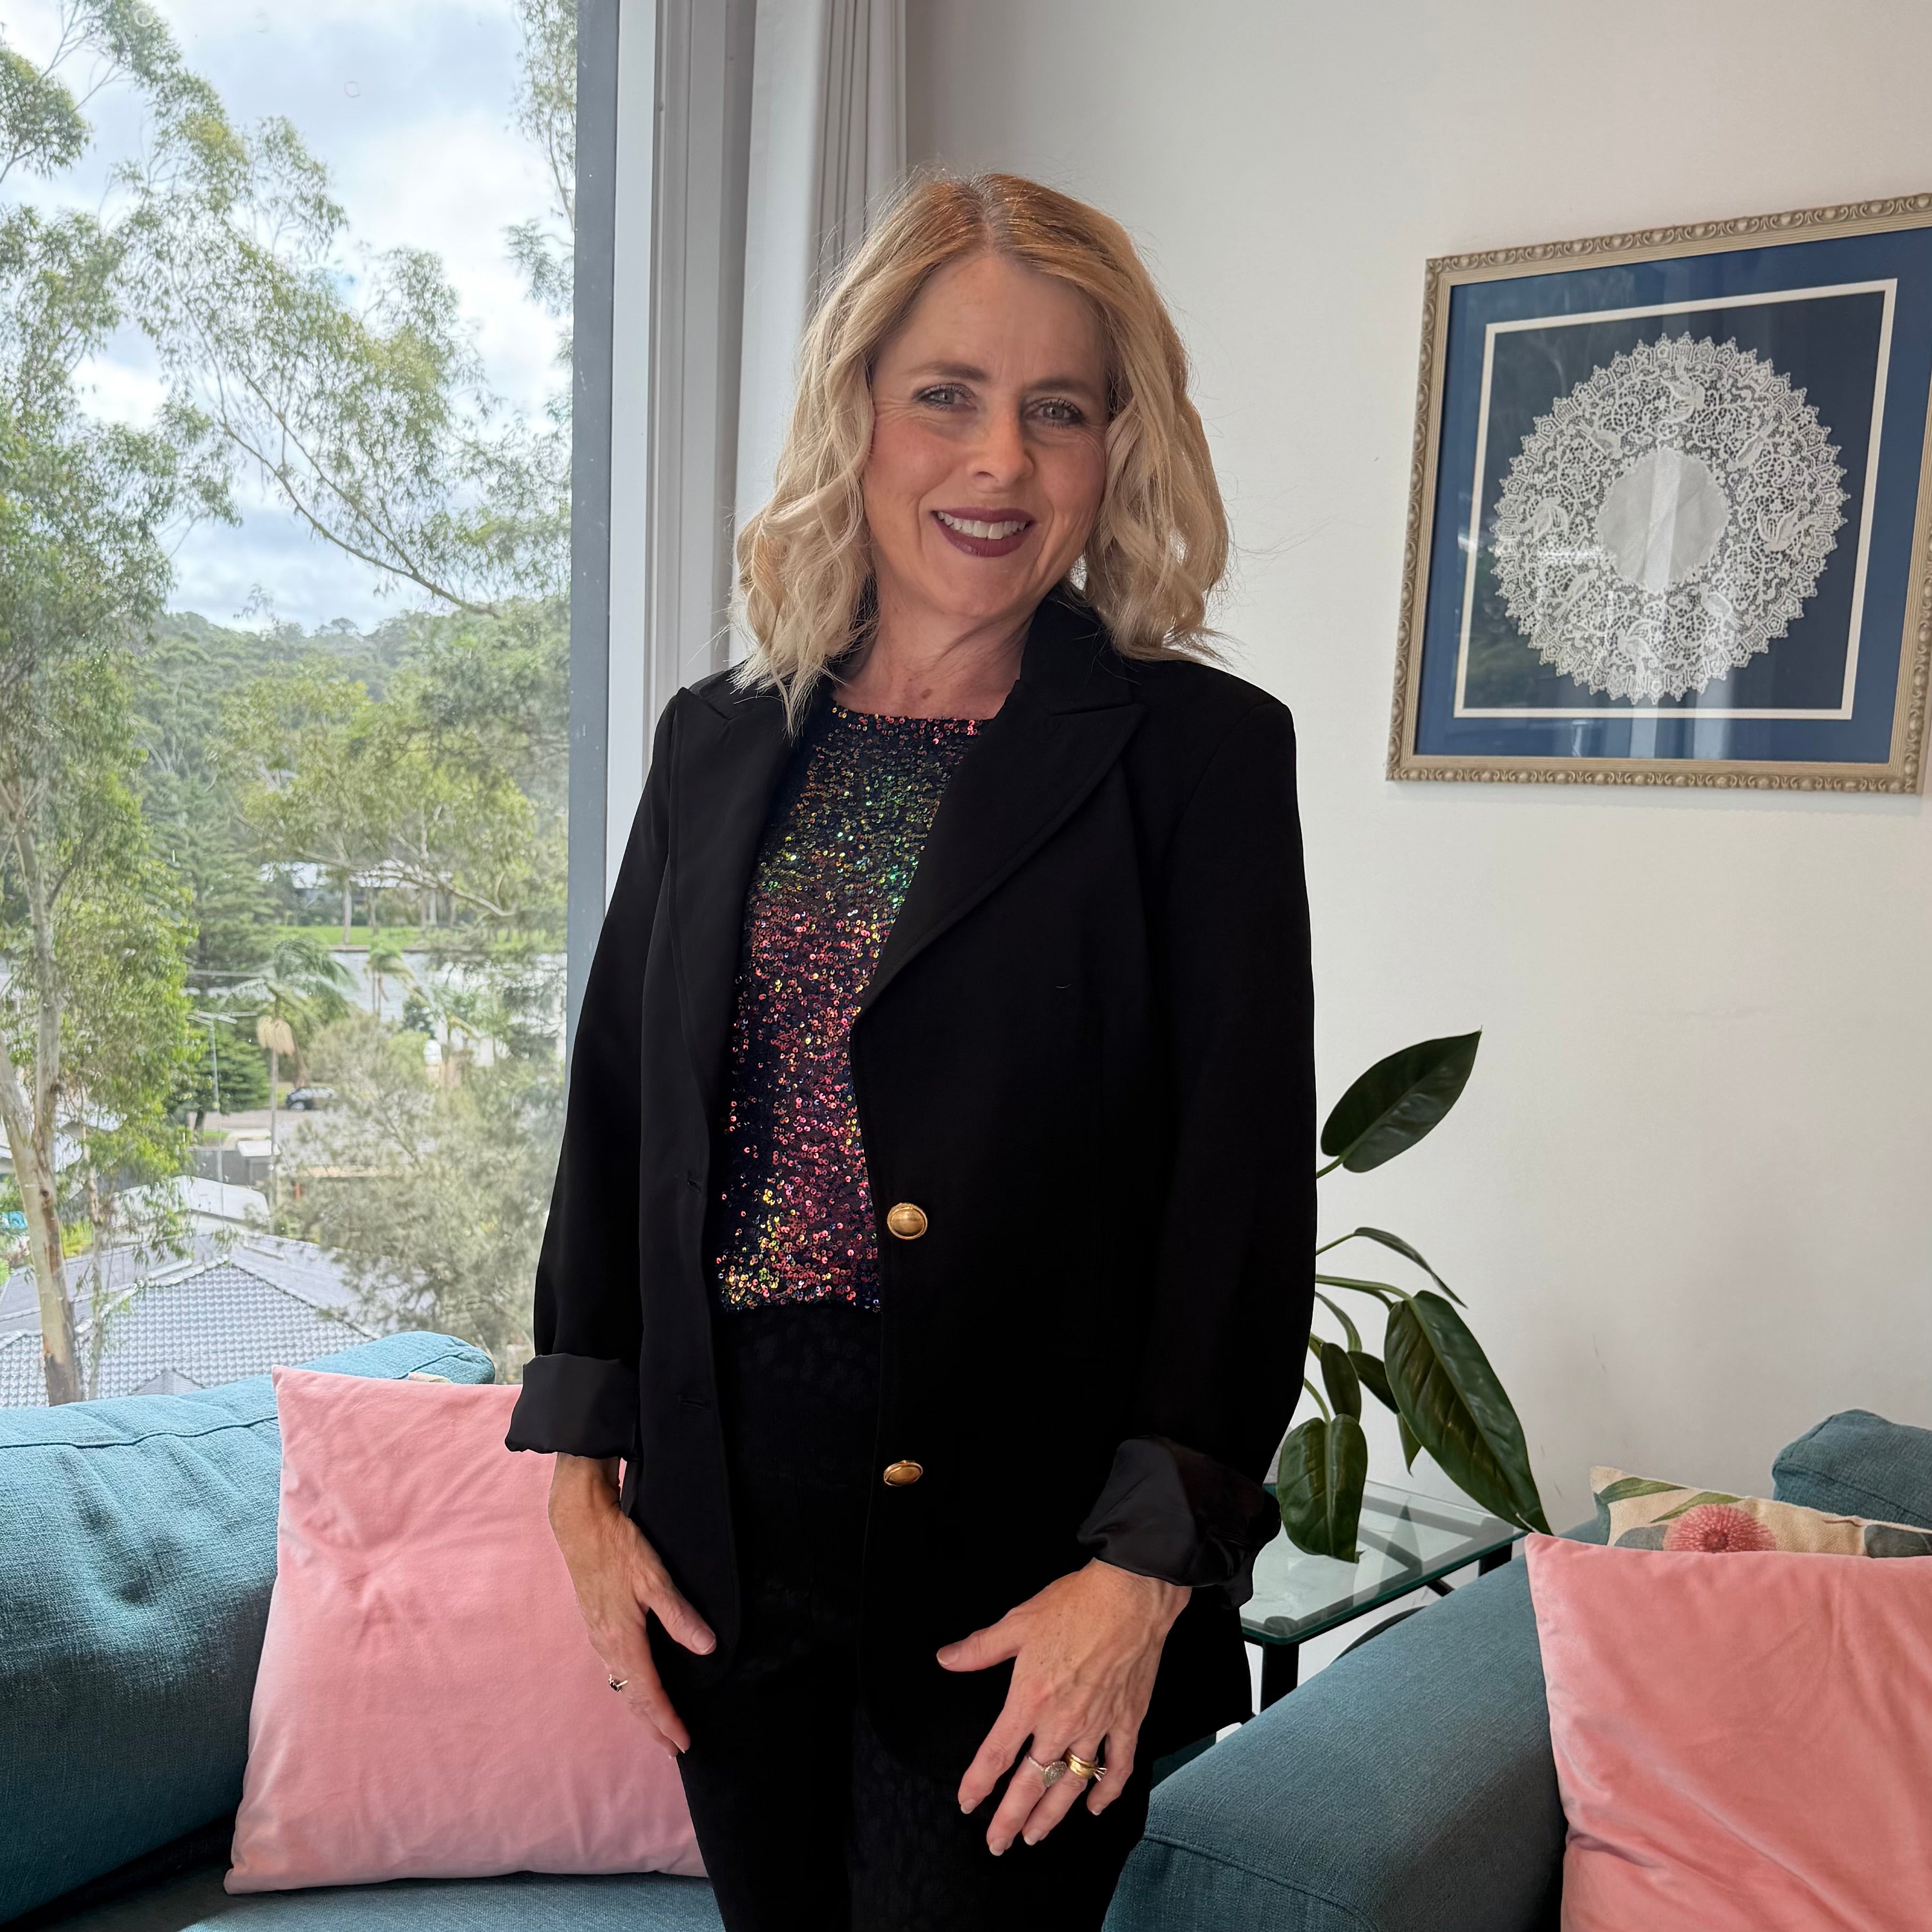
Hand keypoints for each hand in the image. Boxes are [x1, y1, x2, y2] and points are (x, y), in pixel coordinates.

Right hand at [548, 1454, 715, 1756]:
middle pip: (632, 1698)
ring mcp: (599, 1636)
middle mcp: (607, 1645)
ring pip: (622, 1686)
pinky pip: (615, 1670)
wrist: (582, 1526)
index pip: (649, 1693)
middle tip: (674, 1749)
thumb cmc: (619, 1548)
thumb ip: (679, 1615)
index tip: (684, 1743)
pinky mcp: (596, 1625)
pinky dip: (630, 1689)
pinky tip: (637, 1686)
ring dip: (641, 1710)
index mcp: (623, 1639)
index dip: (667, 1720)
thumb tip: (708, 1647)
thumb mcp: (654, 1578)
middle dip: (654, 1726)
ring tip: (659, 1726)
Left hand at [938, 1560, 1188, 1853]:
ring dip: (1052, 1815)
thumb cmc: (1074, 1605)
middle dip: (1011, 1818)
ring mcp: (1097, 1726)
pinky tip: (1095, 1807)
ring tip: (1035, 1835)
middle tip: (998, 1843)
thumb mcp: (1017, 1622)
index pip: (995, 1755)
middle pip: (1032, 1784)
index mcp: (1029, 1699)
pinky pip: (1117, 1768)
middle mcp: (1061, 1722)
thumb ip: (980, 1649)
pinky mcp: (1127, 1722)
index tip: (967, 1803)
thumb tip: (946, 1659)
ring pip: (1071, 1785)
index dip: (978, 1784)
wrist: (1129, 1596)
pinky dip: (1107, 1791)